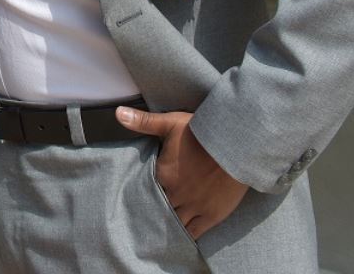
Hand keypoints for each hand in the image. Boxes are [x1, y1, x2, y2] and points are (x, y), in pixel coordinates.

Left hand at [116, 107, 247, 239]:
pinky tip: (178, 241)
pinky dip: (184, 237)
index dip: (143, 193)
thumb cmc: (203, 132)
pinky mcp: (211, 215)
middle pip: (158, 208)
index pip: (146, 188)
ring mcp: (193, 206)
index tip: (138, 197)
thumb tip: (118, 113)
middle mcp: (175, 193)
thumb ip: (144, 122)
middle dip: (152, 212)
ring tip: (157, 235)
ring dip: (166, 227)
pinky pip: (193, 232)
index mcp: (163, 173)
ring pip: (173, 223)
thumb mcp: (171, 123)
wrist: (235, 146)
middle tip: (144, 221)